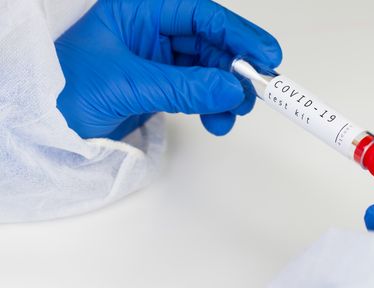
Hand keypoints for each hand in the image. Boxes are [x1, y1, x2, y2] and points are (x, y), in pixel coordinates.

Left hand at [55, 0, 281, 138]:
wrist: (45, 128)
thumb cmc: (64, 91)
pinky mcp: (161, 87)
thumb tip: (231, 88)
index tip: (266, 56)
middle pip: (210, 43)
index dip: (238, 34)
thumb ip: (183, 86)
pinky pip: (198, 92)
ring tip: (233, 113)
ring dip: (227, 93)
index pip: (200, 15)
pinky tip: (217, 121)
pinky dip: (212, 107)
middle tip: (254, 92)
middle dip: (235, 69)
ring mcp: (159, 61)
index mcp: (140, 11)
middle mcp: (152, 32)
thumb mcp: (127, 84)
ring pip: (209, 71)